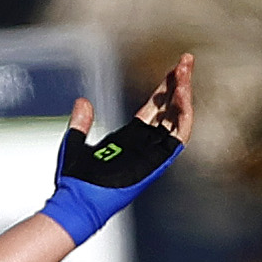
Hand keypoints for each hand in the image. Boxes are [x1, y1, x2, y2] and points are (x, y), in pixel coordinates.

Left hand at [40, 56, 193, 245]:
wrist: (76, 202)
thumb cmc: (75, 182)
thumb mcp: (75, 142)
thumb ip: (81, 122)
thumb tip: (82, 101)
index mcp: (129, 139)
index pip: (154, 108)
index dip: (164, 88)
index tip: (174, 69)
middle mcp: (144, 145)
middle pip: (170, 109)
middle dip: (180, 84)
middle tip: (186, 60)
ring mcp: (152, 153)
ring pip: (178, 119)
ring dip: (185, 94)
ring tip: (186, 70)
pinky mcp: (156, 161)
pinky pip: (179, 136)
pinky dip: (184, 114)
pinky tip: (183, 94)